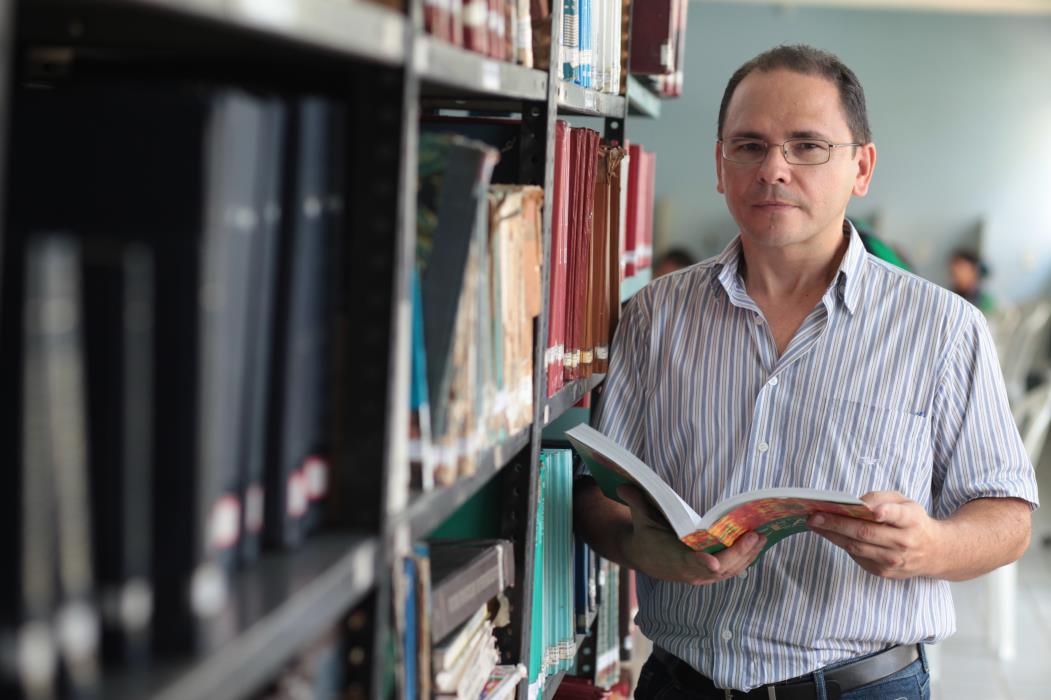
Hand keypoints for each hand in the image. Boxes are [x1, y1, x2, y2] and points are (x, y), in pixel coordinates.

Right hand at [617, 484, 765, 584]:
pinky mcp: (711, 574)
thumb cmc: (646, 534)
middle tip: (753, 535)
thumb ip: (636, 502)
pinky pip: (732, 569)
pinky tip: (758, 543)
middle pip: (717, 568)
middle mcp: (688, 570)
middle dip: (737, 554)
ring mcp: (701, 575)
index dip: (700, 563)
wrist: (645, 558)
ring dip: (747, 555)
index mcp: (670, 557)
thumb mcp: (640, 518)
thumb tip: (623, 484)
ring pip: (729, 570)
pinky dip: (746, 558)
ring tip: (761, 536)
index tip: (712, 562)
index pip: (687, 562)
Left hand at [807, 491, 943, 578]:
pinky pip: (857, 556)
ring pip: (856, 547)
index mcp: (911, 520)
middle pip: (866, 533)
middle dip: (837, 523)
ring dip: (831, 535)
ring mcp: (894, 560)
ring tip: (814, 524)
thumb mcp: (905, 502)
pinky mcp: (884, 572)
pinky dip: (840, 543)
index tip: (873, 511)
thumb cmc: (913, 522)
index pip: (898, 516)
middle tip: (815, 515)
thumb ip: (882, 499)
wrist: (934, 552)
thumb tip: (856, 503)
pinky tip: (827, 533)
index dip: (885, 513)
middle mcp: (904, 542)